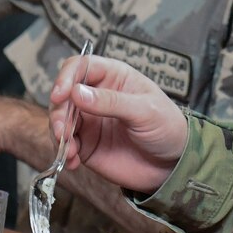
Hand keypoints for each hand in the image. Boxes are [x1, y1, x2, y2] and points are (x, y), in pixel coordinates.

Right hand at [48, 55, 187, 194]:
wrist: (173, 165)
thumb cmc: (167, 127)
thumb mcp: (145, 111)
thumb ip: (111, 101)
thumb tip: (77, 92)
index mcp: (113, 77)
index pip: (80, 67)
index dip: (66, 78)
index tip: (61, 95)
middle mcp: (96, 96)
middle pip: (64, 95)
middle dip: (59, 112)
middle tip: (63, 131)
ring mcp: (89, 120)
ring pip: (60, 119)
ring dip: (59, 134)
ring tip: (69, 150)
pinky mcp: (86, 144)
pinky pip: (65, 145)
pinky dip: (63, 153)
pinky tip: (71, 161)